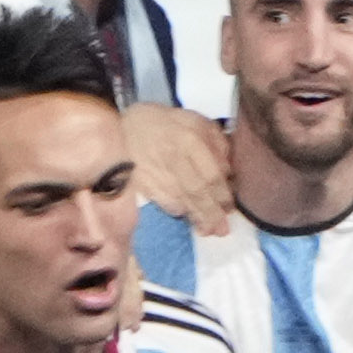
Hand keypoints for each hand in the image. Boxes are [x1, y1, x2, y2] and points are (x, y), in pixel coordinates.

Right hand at [124, 103, 232, 239]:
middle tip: (221, 230)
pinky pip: (162, 200)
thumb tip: (227, 172)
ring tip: (207, 231)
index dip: (223, 195)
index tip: (230, 208)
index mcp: (191, 140)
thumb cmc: (165, 123)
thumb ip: (216, 142)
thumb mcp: (196, 121)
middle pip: (198, 192)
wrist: (122, 124)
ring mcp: (156, 172)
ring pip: (181, 200)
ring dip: (196, 218)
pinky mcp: (141, 183)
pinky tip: (184, 217)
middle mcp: (175, 158)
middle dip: (211, 213)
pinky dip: (175, 211)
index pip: (211, 174)